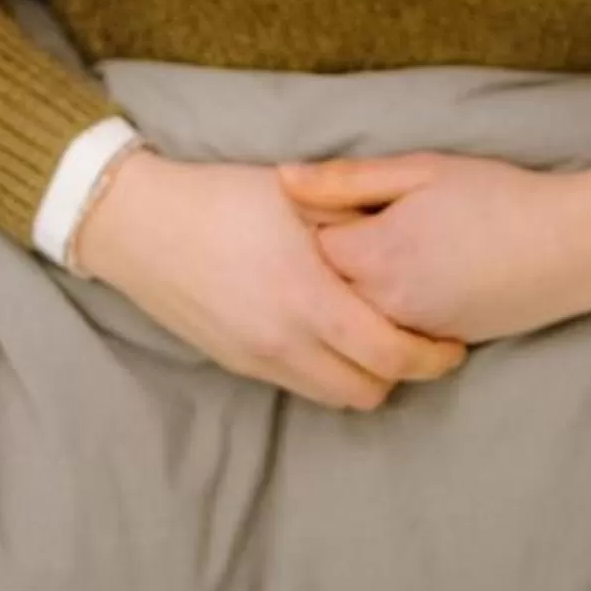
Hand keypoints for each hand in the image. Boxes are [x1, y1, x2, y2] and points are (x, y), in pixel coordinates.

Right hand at [72, 151, 469, 411]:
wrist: (138, 224)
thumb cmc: (221, 197)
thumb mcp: (299, 195)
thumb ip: (358, 218)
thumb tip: (411, 234)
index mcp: (308, 298)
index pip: (391, 355)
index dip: (433, 355)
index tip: (452, 339)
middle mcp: (285, 342)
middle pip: (370, 390)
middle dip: (403, 371)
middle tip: (418, 337)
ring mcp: (258, 359)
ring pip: (334, 395)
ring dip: (363, 374)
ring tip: (374, 335)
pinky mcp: (237, 364)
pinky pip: (299, 385)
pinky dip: (326, 370)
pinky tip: (328, 333)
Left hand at [275, 154, 590, 345]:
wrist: (571, 245)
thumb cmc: (497, 196)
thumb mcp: (421, 171)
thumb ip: (347, 179)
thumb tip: (282, 180)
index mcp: (376, 256)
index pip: (309, 246)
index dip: (320, 218)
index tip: (341, 199)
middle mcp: (386, 305)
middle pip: (326, 288)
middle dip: (331, 258)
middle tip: (361, 223)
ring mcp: (412, 332)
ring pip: (357, 315)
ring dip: (360, 285)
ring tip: (394, 246)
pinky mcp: (438, 345)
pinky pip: (392, 331)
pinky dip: (391, 306)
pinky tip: (420, 272)